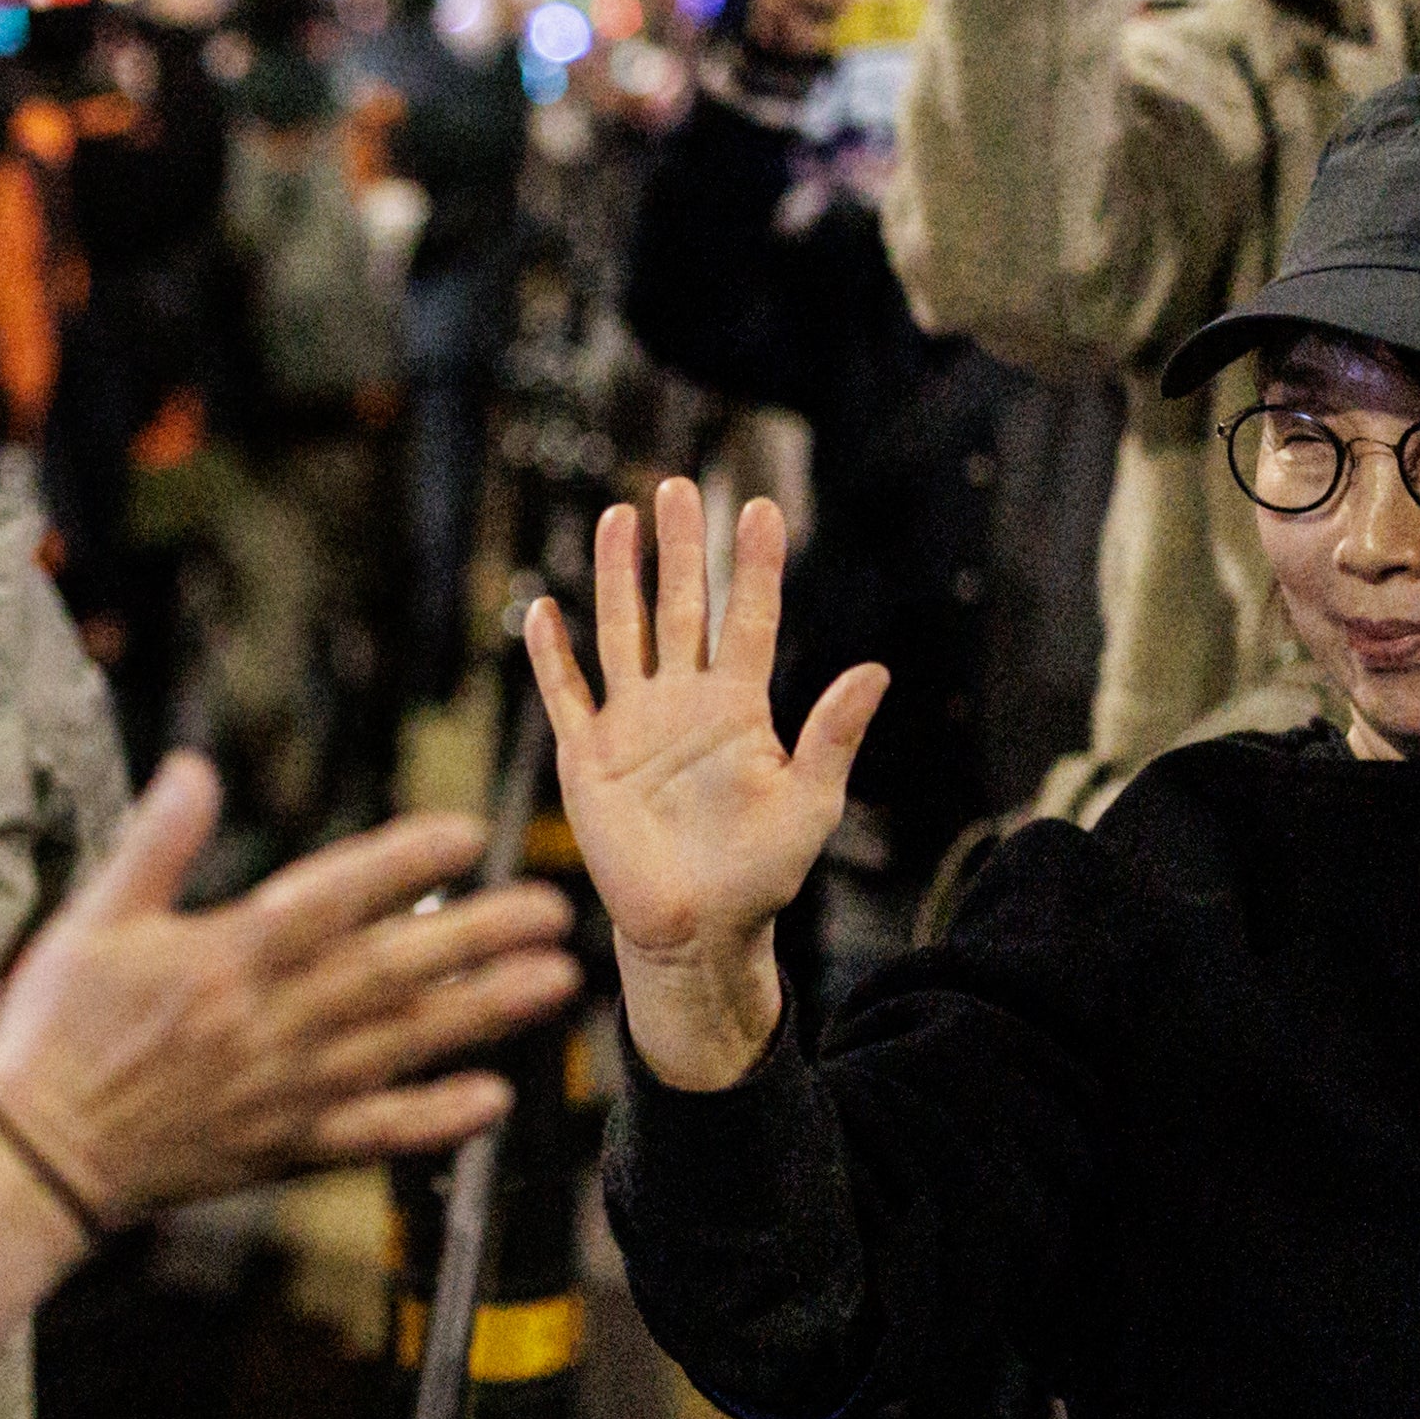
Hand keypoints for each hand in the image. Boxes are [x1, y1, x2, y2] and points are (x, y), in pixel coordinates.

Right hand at [0, 759, 582, 1224]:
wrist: (36, 1154)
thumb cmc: (56, 1031)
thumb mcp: (93, 919)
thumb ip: (154, 843)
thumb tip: (195, 766)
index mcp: (227, 957)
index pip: (334, 896)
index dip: (404, 861)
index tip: (467, 835)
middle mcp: (271, 1022)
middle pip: (394, 968)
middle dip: (479, 935)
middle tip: (554, 911)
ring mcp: (286, 1090)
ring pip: (403, 1044)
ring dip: (485, 1013)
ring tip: (553, 983)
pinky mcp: (284, 1150)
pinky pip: (373, 1134)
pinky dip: (435, 1119)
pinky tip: (493, 1101)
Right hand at [521, 481, 887, 1089]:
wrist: (698, 931)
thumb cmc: (762, 874)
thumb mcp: (811, 803)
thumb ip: (834, 735)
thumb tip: (876, 670)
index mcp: (739, 708)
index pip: (748, 619)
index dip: (754, 565)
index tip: (761, 507)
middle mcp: (683, 704)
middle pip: (680, 607)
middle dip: (678, 547)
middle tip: (676, 486)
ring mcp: (632, 727)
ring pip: (622, 633)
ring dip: (617, 578)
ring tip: (618, 519)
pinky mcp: (588, 761)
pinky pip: (566, 697)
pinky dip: (551, 657)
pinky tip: (543, 611)